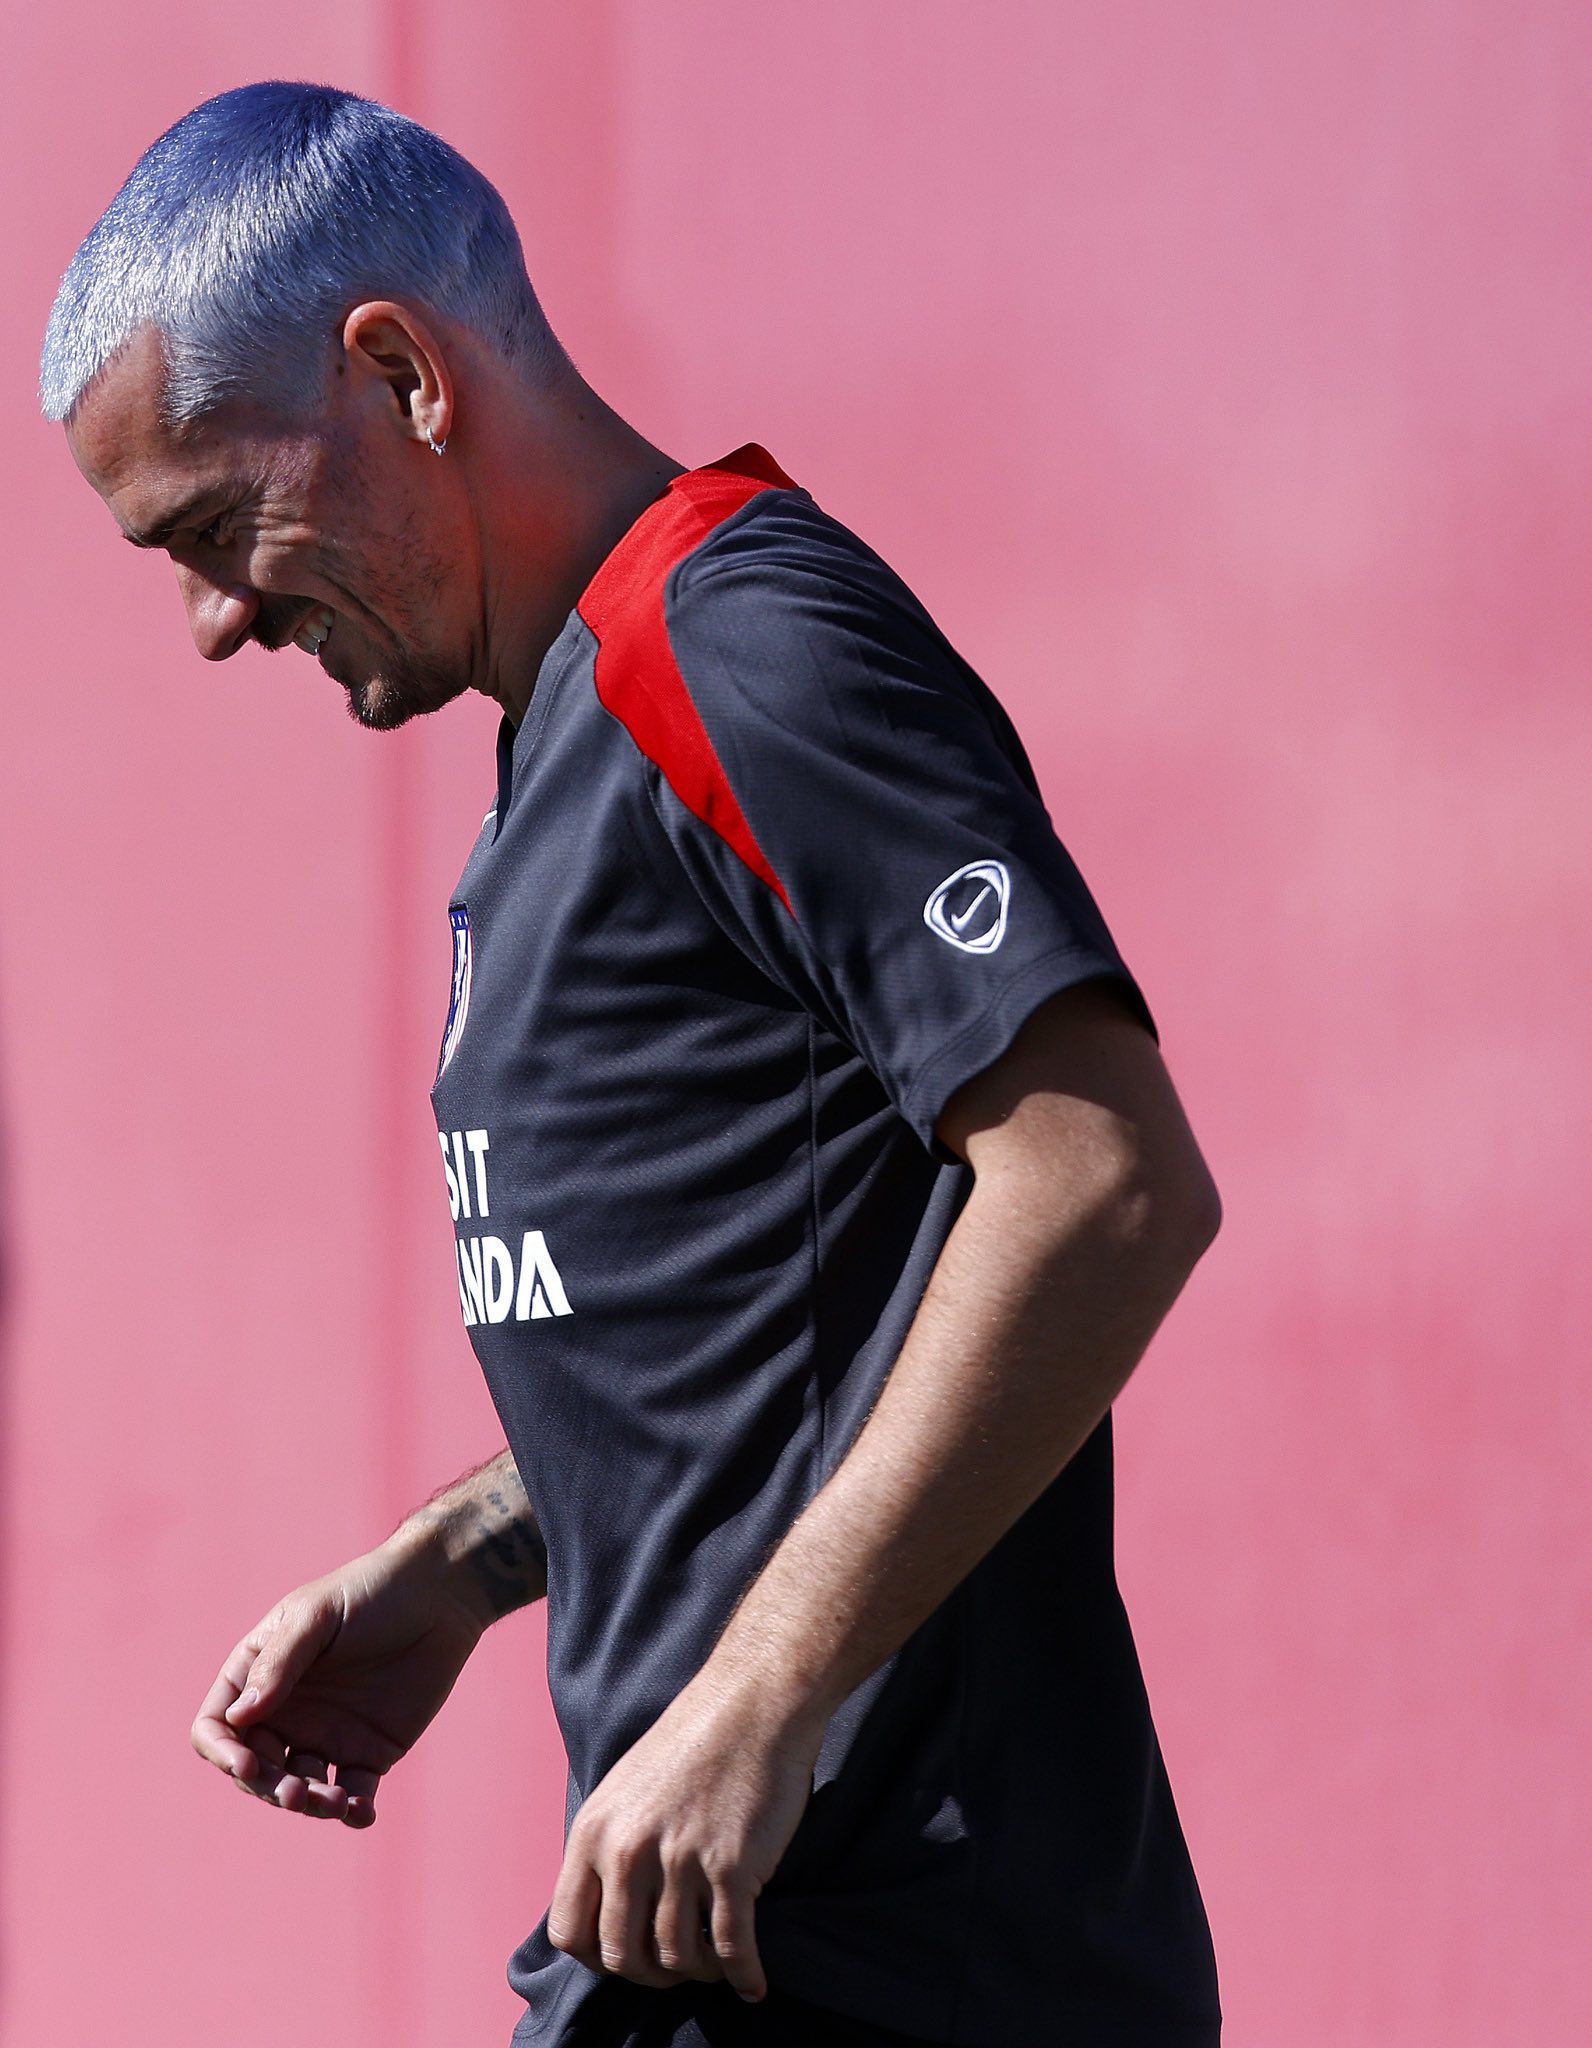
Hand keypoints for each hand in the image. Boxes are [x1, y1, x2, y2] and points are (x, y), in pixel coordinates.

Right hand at [190, 1530, 486, 1826]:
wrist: (441, 1594)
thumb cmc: (373, 1591)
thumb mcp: (318, 1615)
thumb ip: (278, 1663)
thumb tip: (238, 1718)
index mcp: (259, 1675)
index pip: (217, 1726)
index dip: (223, 1752)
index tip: (247, 1765)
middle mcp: (286, 1712)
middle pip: (255, 1769)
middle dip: (268, 1788)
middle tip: (298, 1793)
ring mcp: (325, 1735)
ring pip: (298, 1789)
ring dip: (308, 1804)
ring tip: (336, 1802)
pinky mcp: (369, 1752)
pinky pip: (351, 1795)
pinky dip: (352, 1813)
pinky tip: (361, 1812)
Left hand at [546, 1671, 823, 2001]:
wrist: (754, 1703)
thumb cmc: (694, 1741)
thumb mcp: (625, 1787)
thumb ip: (610, 1846)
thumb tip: (609, 1909)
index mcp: (594, 1832)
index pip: (569, 1933)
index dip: (598, 1956)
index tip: (628, 1954)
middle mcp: (629, 1851)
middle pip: (623, 1958)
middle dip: (651, 1975)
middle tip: (677, 1966)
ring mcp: (680, 1861)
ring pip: (678, 1959)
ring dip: (699, 1973)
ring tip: (715, 1964)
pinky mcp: (731, 1866)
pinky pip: (733, 1947)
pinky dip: (744, 1975)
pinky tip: (753, 1983)